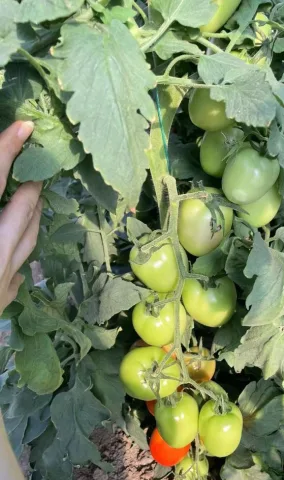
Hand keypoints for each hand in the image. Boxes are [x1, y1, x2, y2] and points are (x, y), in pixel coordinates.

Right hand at [0, 121, 41, 314]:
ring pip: (29, 237)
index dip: (6, 150)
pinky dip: (19, 249)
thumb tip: (2, 205)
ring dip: (31, 214)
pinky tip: (14, 246)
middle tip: (32, 167)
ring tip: (30, 198)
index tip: (26, 128)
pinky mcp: (2, 299)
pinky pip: (20, 267)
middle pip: (21, 210)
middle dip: (28, 185)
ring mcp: (2, 279)